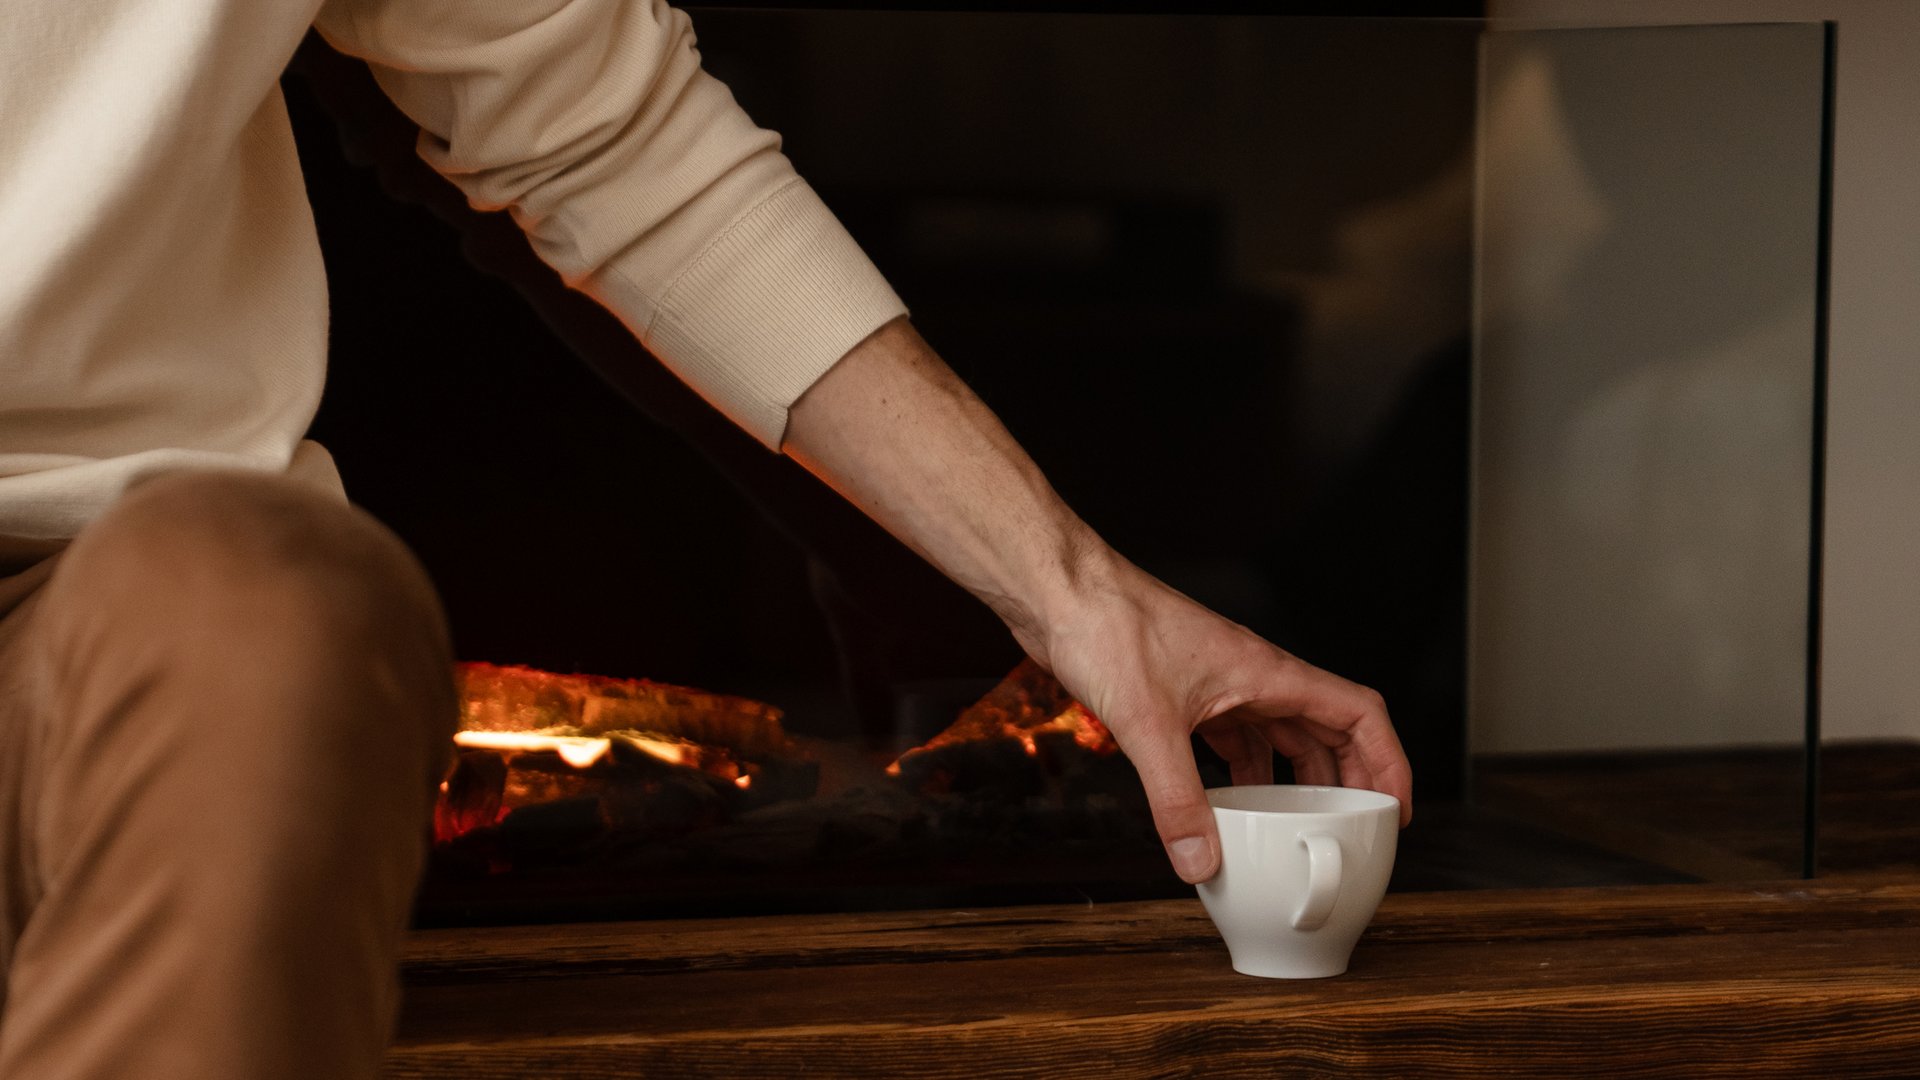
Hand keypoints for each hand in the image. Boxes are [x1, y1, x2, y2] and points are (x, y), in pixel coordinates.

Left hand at [1014, 552, 1412, 883]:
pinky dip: (1239, 773)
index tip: (1393, 808)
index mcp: (1265, 673)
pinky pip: (1230, 738)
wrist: (1057, 590)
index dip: (1388, 761)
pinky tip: (1226, 802)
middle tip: (1353, 829)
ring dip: (1294, 778)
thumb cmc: (1106, 625)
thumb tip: (1201, 860)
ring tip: (1297, 826)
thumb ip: (1177, 799)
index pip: (1357, 713)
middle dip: (1347, 779)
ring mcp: (1217, 684)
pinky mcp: (1179, 694)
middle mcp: (1250, 676)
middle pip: (1325, 729)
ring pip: (1277, 735)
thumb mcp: (1147, 724)